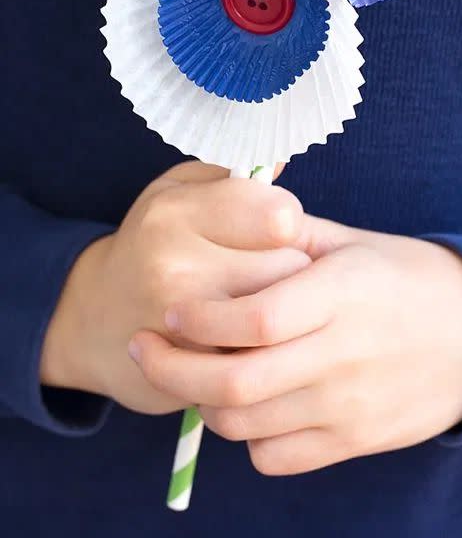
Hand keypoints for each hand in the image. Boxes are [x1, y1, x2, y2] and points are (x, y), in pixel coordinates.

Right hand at [40, 162, 308, 413]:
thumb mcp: (178, 191)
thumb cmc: (153, 244)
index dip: (287, 223)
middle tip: (271, 271)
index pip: (281, 215)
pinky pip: (264, 354)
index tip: (272, 230)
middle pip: (291, 266)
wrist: (93, 321)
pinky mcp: (192, 371)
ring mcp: (182, 324)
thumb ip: (231, 175)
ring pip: (284, 313)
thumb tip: (282, 166)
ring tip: (261, 302)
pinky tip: (242, 337)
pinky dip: (263, 348)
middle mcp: (174, 264)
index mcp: (175, 210)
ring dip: (286, 311)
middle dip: (294, 269)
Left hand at [128, 215, 461, 472]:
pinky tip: (252, 405)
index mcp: (342, 294)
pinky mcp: (356, 441)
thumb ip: (293, 235)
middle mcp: (343, 354)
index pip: (253, 320)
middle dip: (171, 370)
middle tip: (145, 347)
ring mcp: (349, 406)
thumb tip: (230, 216)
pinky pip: (276, 457)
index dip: (198, 321)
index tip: (169, 310)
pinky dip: (247, 436)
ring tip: (195, 372)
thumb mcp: (358, 243)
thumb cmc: (412, 278)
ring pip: (245, 425)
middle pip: (234, 384)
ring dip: (202, 402)